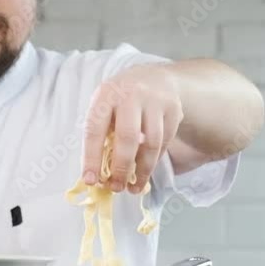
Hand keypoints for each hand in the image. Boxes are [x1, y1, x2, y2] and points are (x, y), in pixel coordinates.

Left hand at [82, 64, 182, 193]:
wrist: (154, 78)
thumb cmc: (121, 99)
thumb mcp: (105, 106)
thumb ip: (100, 133)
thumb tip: (95, 174)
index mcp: (106, 94)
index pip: (95, 129)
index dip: (91, 157)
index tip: (90, 180)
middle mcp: (131, 95)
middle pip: (128, 137)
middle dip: (121, 168)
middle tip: (116, 187)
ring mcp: (156, 101)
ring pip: (152, 143)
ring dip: (142, 171)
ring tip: (133, 187)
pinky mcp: (174, 110)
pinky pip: (165, 142)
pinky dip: (154, 160)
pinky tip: (146, 169)